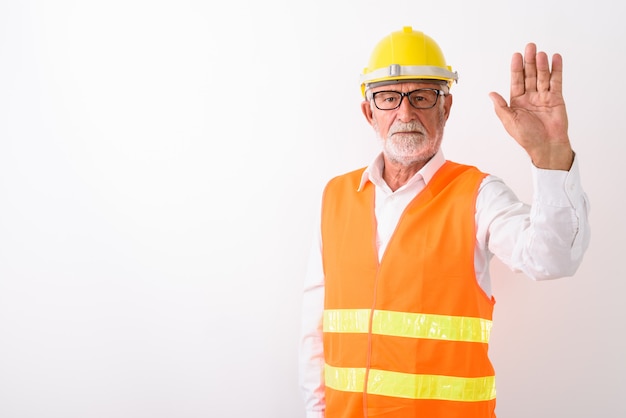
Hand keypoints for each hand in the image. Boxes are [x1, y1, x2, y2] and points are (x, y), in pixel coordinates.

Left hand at [489, 43, 573, 169]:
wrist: (546, 146)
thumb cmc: (527, 137)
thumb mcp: (509, 122)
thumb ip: (501, 107)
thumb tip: (491, 94)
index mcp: (517, 102)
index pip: (516, 81)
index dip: (516, 68)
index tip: (516, 56)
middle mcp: (530, 97)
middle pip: (530, 75)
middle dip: (529, 62)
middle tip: (530, 47)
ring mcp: (544, 97)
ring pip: (542, 77)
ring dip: (542, 65)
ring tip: (540, 53)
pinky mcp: (556, 99)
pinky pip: (556, 82)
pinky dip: (556, 70)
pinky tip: (555, 59)